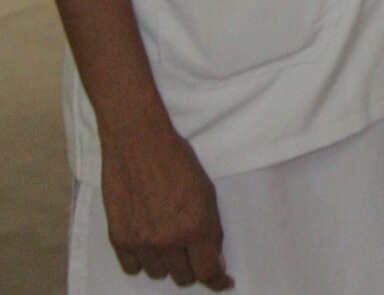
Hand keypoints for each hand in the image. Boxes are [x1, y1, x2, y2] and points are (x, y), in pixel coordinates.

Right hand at [98, 119, 229, 288]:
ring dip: (167, 263)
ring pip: (158, 274)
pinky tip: (148, 247)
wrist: (138, 143)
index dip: (218, 281)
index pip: (209, 271)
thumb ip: (211, 228)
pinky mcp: (118, 238)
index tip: (223, 282)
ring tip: (169, 242)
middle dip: (192, 267)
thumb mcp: (207, 193)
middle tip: (193, 253)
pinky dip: (142, 261)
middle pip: (183, 277)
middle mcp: (168, 240)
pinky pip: (132, 268)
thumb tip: (215, 258)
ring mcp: (141, 242)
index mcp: (196, 227)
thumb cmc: (178, 161)